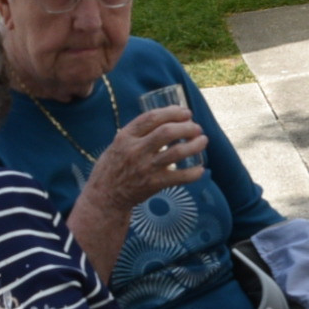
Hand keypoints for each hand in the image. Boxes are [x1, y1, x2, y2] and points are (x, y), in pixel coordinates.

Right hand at [78, 110, 208, 216]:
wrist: (105, 196)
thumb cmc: (112, 168)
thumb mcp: (117, 144)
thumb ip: (136, 133)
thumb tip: (164, 119)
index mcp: (126, 137)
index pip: (152, 118)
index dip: (172, 112)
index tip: (185, 112)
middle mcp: (136, 150)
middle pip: (167, 132)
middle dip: (186, 127)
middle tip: (196, 127)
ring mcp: (146, 167)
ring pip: (176, 152)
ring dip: (194, 145)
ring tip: (203, 140)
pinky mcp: (154, 183)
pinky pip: (179, 177)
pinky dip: (193, 173)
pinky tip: (200, 169)